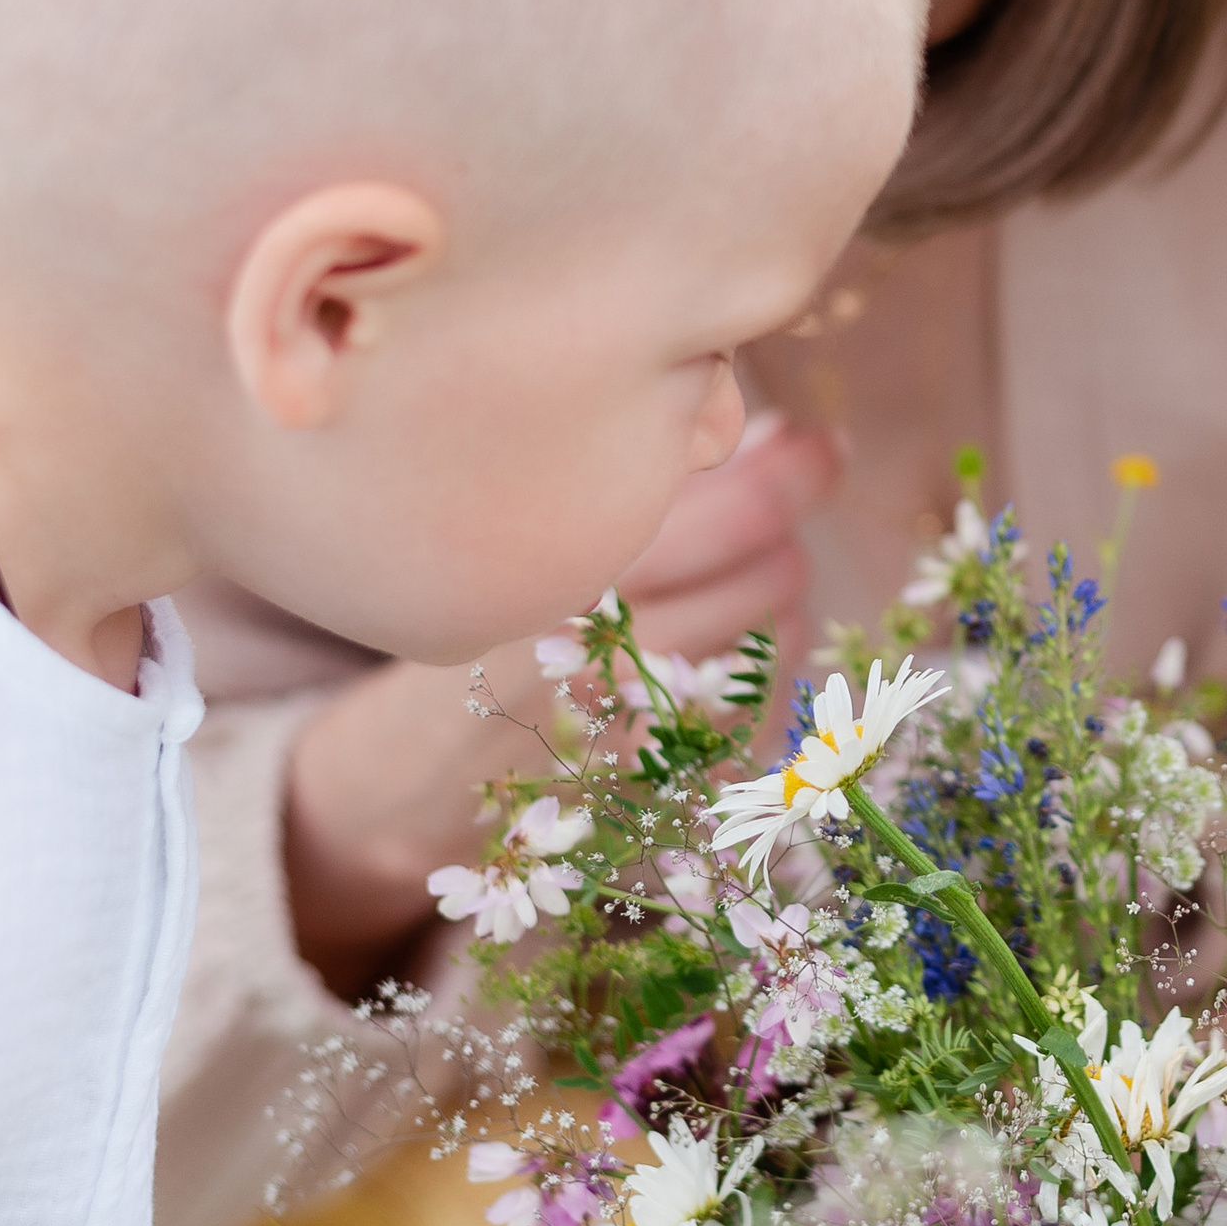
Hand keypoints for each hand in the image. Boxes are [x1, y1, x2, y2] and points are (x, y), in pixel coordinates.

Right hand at [283, 409, 841, 1001]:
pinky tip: (719, 646)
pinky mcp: (677, 789)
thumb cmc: (468, 628)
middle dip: (785, 528)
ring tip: (725, 575)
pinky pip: (770, 707)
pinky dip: (763, 667)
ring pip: (782, 635)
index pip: (741, 515)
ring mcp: (654, 734)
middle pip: (775, 571)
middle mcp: (621, 659)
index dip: (797, 470)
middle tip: (771, 500)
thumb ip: (640, 486)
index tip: (818, 443)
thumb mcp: (523, 539)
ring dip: (775, 595)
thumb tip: (773, 436)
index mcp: (578, 578)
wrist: (408, 780)